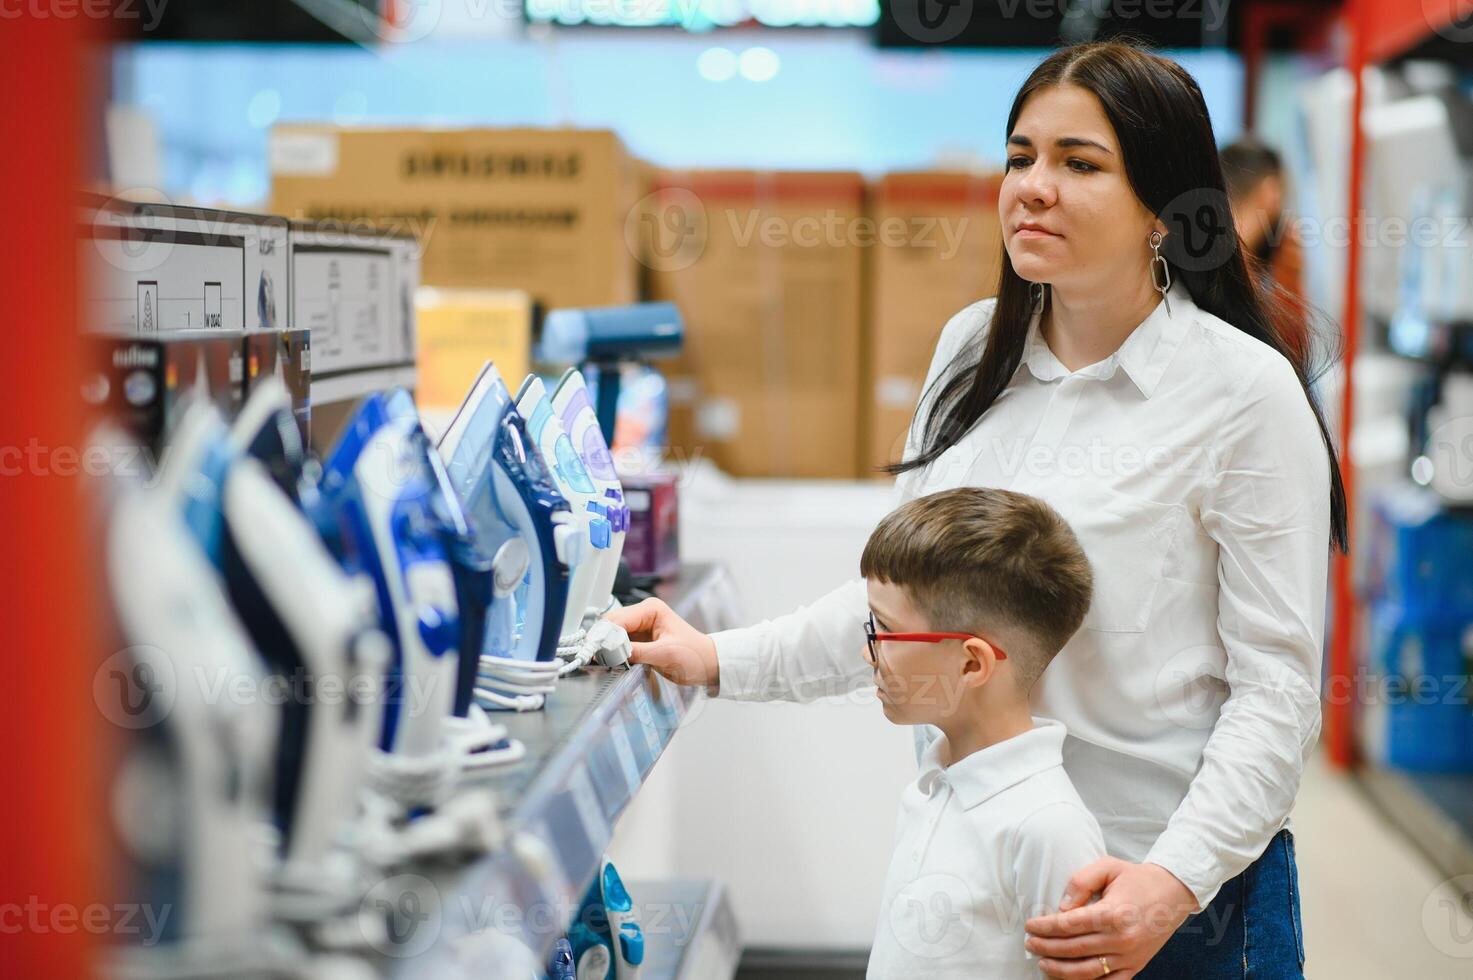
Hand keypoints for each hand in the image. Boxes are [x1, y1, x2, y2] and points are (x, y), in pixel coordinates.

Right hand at [605, 598, 719, 691]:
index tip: (598, 652)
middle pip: (612, 625)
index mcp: (651, 609)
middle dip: (604, 641)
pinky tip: (610, 662)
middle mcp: (643, 614)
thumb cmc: (695, 654)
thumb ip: (637, 651)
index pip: (619, 619)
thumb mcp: (666, 654)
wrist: (707, 664)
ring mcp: (640, 627)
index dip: (606, 636)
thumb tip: (612, 652)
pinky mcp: (639, 640)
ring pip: (612, 635)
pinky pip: (619, 644)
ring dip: (607, 648)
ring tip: (602, 662)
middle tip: (597, 658)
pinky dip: (613, 653)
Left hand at [1024, 860, 1196, 977]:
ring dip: (1061, 970)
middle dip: (1047, 947)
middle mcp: (1122, 939)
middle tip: (1029, 943)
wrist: (1174, 892)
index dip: (1046, 927)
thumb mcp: (1107, 866)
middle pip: (1074, 949)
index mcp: (1113, 913)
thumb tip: (1061, 908)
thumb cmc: (1137, 878)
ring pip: (1088, 972)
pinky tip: (1069, 979)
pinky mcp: (1136, 966)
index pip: (1070, 924)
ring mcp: (1130, 956)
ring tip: (1043, 963)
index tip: (1030, 926)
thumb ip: (1080, 882)